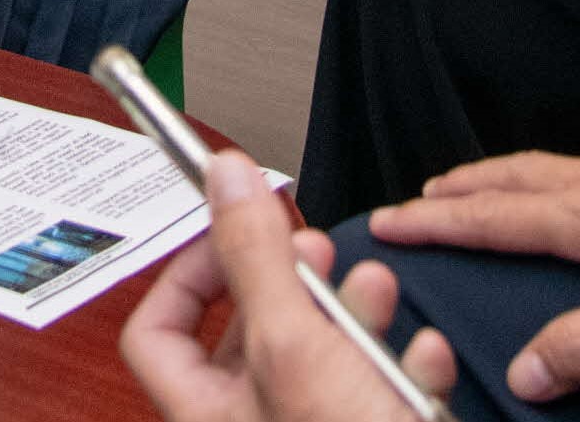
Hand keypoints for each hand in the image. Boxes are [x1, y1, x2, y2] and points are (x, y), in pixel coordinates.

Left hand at [121, 151, 456, 421]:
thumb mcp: (295, 346)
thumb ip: (256, 259)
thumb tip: (225, 181)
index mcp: (205, 414)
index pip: (157, 331)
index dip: (186, 270)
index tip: (226, 230)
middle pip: (252, 336)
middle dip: (290, 283)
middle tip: (312, 251)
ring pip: (324, 359)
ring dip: (355, 315)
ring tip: (374, 290)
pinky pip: (380, 395)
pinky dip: (403, 366)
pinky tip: (422, 353)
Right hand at [369, 149, 579, 401]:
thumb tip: (523, 373)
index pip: (495, 220)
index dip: (437, 225)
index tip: (386, 222)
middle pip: (510, 181)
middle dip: (455, 194)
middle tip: (412, 203)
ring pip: (545, 168)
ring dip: (494, 178)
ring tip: (468, 187)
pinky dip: (543, 175)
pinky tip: (566, 188)